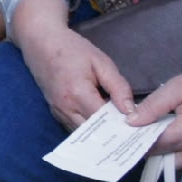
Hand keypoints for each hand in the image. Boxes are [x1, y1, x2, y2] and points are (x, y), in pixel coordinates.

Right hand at [10, 0, 133, 130]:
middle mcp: (66, 108)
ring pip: (84, 136)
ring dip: (102, 136)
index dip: (124, 127)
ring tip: (121, 135)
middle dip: (114, 136)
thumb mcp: (101, 63)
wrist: (40, 42)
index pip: (106, 122)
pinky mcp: (55, 112)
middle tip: (134, 138)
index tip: (140, 131)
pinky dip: (90, 132)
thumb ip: (118, 87)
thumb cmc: (72, 49)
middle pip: (94, 134)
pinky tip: (103, 129)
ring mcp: (58, 112)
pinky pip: (75, 129)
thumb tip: (132, 112)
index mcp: (78, 93)